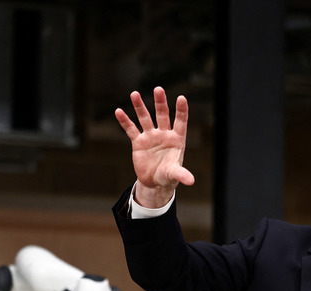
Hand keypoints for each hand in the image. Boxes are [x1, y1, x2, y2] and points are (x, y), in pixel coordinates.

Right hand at [115, 86, 194, 207]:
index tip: (182, 98)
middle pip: (162, 115)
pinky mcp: (138, 142)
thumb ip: (182, 174)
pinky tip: (119, 111)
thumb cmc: (169, 176)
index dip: (181, 110)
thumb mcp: (175, 174)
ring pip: (145, 118)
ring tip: (135, 94)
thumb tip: (191, 181)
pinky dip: (125, 121)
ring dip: (140, 107)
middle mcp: (164, 134)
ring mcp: (151, 137)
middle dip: (160, 102)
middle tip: (158, 89)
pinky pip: (131, 129)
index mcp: (177, 139)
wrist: (155, 182)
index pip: (180, 122)